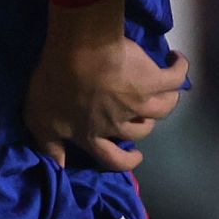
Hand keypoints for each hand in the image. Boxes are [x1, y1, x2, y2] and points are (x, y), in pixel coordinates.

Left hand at [24, 0, 187, 169]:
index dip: (126, 161)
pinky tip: (176, 61)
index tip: (136, 157)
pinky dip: (180, 70)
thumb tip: (59, 167)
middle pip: (141, 130)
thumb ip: (49, 145)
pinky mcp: (153, 81)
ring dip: (166, 99)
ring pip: (163, 108)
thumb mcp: (39, 120)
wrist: (78, 51)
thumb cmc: (54, 83)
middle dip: (143, 123)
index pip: (112, 159)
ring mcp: (139, 103)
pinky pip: (176, 79)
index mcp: (92, 134)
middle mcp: (118, 123)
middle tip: (142, 110)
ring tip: (163, 87)